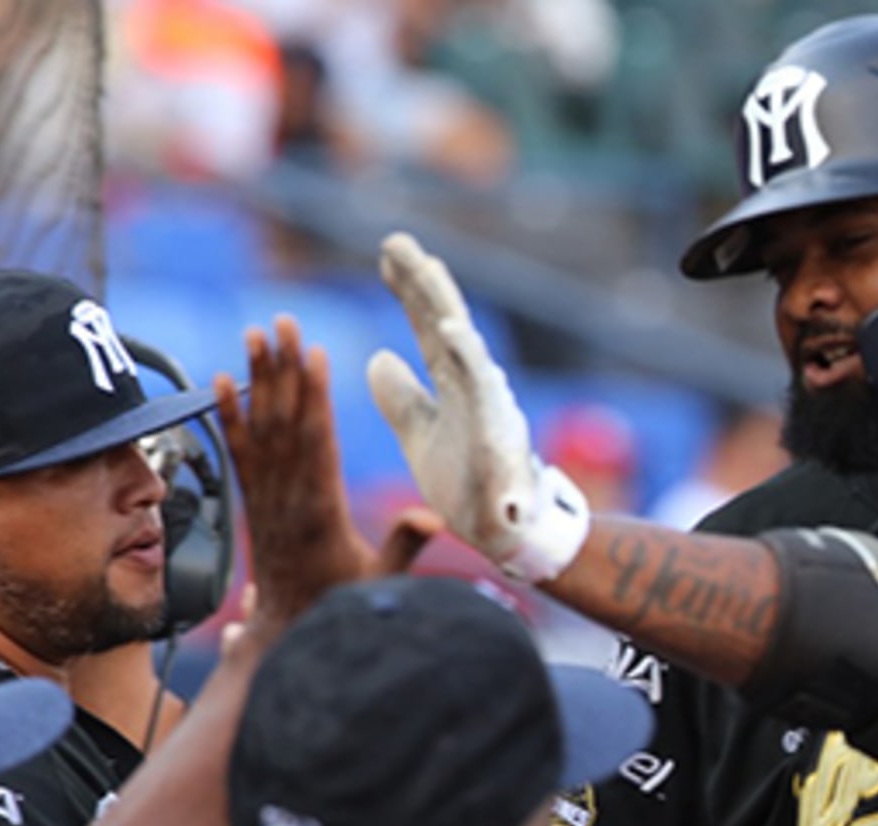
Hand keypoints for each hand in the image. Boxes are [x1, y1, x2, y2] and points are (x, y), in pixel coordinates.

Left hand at [215, 316, 440, 625]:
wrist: (286, 629)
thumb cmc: (339, 603)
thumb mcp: (381, 581)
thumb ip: (403, 547)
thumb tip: (431, 517)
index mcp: (321, 510)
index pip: (318, 442)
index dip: (314, 397)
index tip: (313, 356)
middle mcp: (288, 497)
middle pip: (285, 422)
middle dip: (284, 370)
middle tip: (282, 323)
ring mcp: (266, 496)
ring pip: (261, 428)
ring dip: (258, 379)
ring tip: (255, 334)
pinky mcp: (252, 500)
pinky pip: (238, 451)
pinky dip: (230, 415)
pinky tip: (222, 381)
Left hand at [366, 233, 590, 581]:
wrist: (500, 533)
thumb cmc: (468, 485)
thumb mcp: (421, 435)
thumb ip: (401, 399)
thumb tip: (376, 359)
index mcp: (453, 386)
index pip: (427, 328)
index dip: (408, 292)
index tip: (387, 255)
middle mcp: (473, 386)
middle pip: (444, 323)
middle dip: (422, 282)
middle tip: (397, 241)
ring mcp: (488, 406)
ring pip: (465, 346)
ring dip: (444, 307)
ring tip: (424, 270)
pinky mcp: (496, 433)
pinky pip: (481, 390)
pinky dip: (468, 357)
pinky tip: (449, 328)